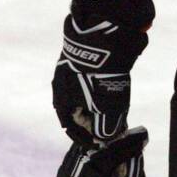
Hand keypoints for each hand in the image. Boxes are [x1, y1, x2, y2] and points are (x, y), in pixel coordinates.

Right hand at [53, 0, 129, 145]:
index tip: (99, 143)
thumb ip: (106, 126)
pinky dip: (100, 86)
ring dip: (97, 103)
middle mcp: (61, 84)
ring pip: (83, 93)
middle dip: (93, 120)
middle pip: (77, 110)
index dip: (86, 138)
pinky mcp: (83, 56)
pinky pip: (90, 78)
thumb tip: (105, 137)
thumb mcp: (107, 106)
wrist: (102, 33)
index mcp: (61, 100)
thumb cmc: (100, 75)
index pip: (70, 127)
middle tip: (109, 126)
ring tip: (115, 109)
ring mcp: (70, 68)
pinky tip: (114, 86)